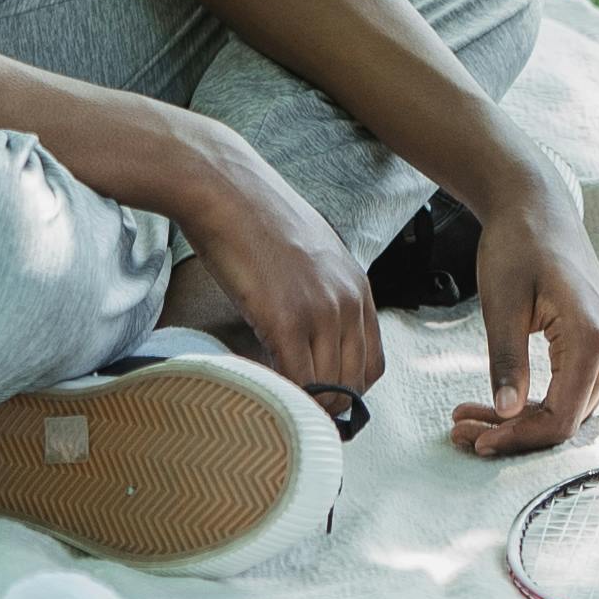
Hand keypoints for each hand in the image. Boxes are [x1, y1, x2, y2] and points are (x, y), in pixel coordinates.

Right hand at [149, 120, 384, 413]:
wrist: (225, 188)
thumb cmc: (257, 219)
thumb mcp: (310, 255)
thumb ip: (321, 294)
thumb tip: (309, 336)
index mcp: (358, 286)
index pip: (373, 363)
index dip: (347, 390)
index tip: (318, 397)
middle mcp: (348, 301)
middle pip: (353, 383)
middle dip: (325, 406)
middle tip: (292, 410)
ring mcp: (320, 311)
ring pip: (328, 389)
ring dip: (303, 405)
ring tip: (274, 399)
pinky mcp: (285, 318)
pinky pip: (297, 380)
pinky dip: (281, 395)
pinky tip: (259, 386)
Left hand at [448, 166, 598, 457]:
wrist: (536, 204)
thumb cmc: (517, 244)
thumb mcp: (501, 305)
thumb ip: (508, 362)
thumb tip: (506, 415)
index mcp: (594, 336)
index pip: (562, 417)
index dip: (518, 437)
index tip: (474, 438)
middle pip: (568, 417)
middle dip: (514, 432)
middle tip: (460, 429)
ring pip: (571, 407)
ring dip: (523, 420)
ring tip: (470, 416)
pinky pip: (573, 387)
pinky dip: (537, 401)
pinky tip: (499, 401)